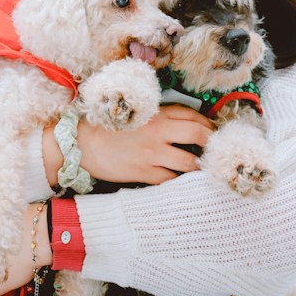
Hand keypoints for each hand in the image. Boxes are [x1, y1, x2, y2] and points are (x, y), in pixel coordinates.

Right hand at [74, 103, 215, 185]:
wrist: (82, 144)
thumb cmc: (107, 127)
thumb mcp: (135, 114)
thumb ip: (159, 116)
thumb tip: (187, 123)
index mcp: (156, 114)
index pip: (192, 115)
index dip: (207, 123)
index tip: (212, 131)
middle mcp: (158, 132)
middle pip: (198, 134)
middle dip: (211, 142)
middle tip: (214, 149)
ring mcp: (152, 154)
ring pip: (189, 162)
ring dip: (199, 166)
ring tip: (201, 168)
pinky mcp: (144, 173)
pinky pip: (171, 180)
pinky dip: (179, 181)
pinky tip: (182, 181)